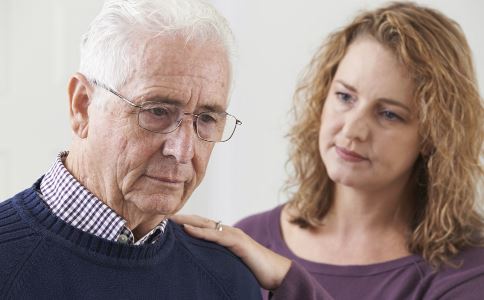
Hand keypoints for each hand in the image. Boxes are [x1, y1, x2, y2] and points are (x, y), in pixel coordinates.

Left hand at [170, 214, 291, 289]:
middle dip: (181, 217)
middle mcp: (228, 231)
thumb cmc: (254, 269)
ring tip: (169, 219)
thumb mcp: (231, 262)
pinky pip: (216, 236)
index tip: (166, 222)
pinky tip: (187, 230)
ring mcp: (233, 235)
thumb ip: (218, 258)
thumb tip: (201, 263)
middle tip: (162, 215)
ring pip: (205, 224)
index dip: (184, 222)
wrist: (276, 272)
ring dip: (186, 221)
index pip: (201, 225)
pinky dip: (200, 232)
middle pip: (200, 221)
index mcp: (225, 236)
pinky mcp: (238, 243)